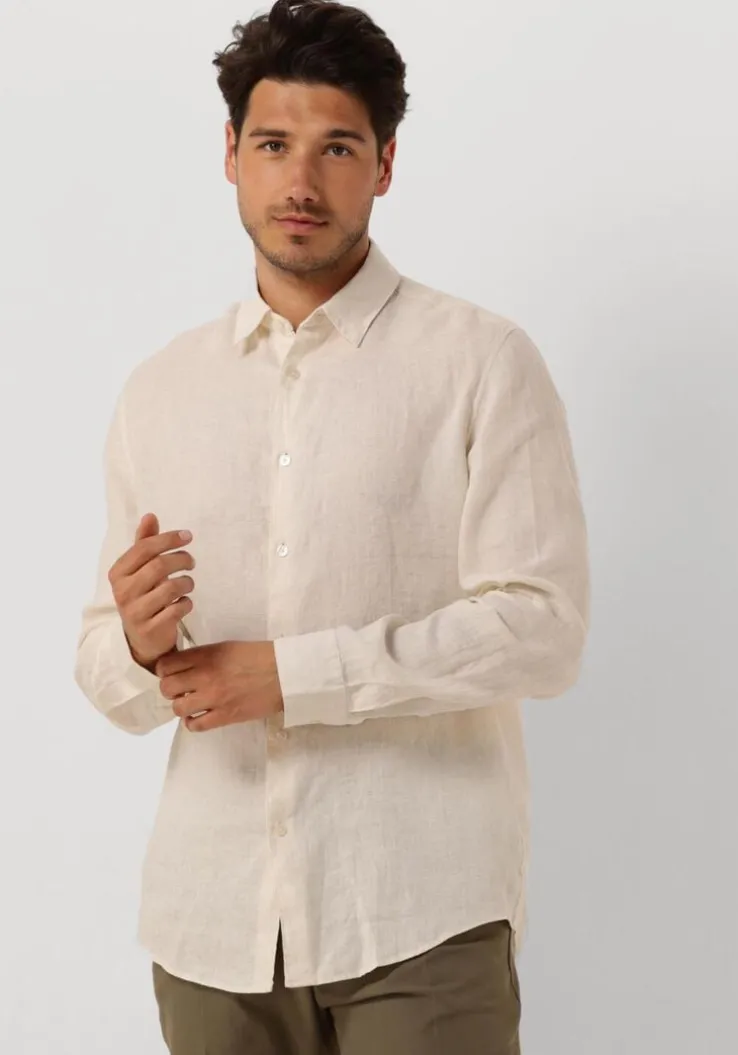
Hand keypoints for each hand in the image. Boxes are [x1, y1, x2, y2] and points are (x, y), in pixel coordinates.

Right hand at [108, 513, 195, 667]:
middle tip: (191, 561)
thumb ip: (145, 543)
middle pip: (159, 565)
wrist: (141, 638)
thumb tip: (150, 515)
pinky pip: (178, 609)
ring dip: (187, 583)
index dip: (168, 539)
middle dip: (182, 559)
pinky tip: (184, 603)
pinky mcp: (151, 628)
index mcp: (118, 572)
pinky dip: (187, 603)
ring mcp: (135, 612)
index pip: (144, 548)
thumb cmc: (143, 595)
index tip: (188, 536)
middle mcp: (123, 591)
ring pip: (171, 587)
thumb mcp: (140, 570)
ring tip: (187, 584)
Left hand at [155, 641, 283, 732]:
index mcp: (206, 655)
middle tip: (180, 690)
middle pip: (167, 687)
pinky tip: (199, 717)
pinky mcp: (225, 716)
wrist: (285, 673)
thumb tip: (184, 666)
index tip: (171, 673)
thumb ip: (203, 655)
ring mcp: (214, 698)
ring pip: (178, 708)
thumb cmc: (259, 656)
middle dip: (170, 689)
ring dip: (181, 707)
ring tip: (191, 704)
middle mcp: (206, 676)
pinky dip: (193, 723)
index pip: (166, 665)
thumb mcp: (227, 647)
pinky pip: (196, 726)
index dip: (164, 670)